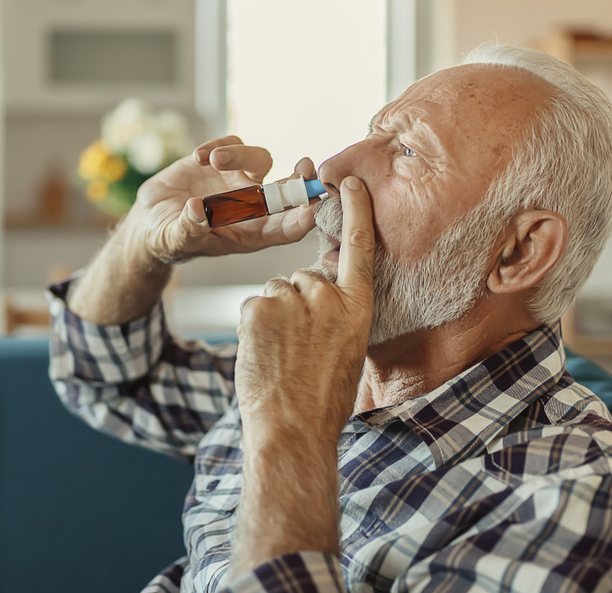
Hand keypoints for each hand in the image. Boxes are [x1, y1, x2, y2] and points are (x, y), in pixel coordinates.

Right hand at [130, 135, 317, 262]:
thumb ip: (188, 229)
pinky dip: (217, 146)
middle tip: (305, 167)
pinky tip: (198, 158)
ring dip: (242, 157)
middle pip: (286, 190)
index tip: (312, 208)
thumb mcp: (175, 240)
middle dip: (300, 179)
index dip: (302, 219)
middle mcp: (251, 206)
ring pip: (259, 160)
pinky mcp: (220, 161)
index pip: (286, 228)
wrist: (151, 219)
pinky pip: (231, 144)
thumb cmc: (169, 239)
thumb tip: (197, 210)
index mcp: (250, 233)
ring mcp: (238, 181)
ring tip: (215, 160)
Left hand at [234, 176, 375, 446]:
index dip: (355, 212)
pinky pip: (253, 306)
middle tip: (297, 347)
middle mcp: (327, 296)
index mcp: (357, 307)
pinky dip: (253, 327)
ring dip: (273, 317)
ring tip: (280, 356)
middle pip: (303, 278)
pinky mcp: (258, 307)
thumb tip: (319, 295)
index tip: (349, 182)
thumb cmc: (322, 400)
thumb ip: (337, 315)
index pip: (358, 248)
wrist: (292, 430)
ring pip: (275, 292)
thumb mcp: (348, 351)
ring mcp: (291, 300)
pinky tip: (263, 355)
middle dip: (296, 303)